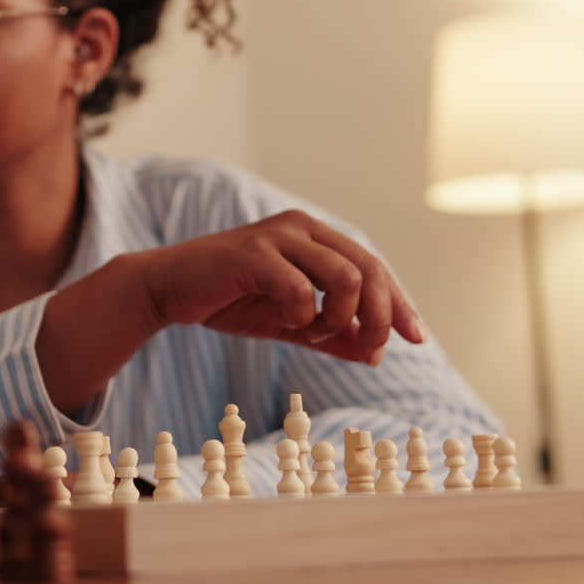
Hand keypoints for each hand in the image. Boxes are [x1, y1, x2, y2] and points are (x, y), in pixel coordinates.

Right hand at [135, 209, 423, 364]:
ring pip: (344, 278)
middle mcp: (302, 228)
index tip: (414, 338)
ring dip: (339, 318)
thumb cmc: (228, 299)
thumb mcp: (289, 322)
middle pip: (368, 269)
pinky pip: (300, 291)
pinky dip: (302, 317)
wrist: (169, 289)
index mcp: (315, 237)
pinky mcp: (253, 253)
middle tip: (370, 349)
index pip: (373, 266)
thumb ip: (330, 335)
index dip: (397, 302)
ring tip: (315, 334)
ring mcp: (278, 237)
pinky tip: (287, 323)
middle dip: (379, 316)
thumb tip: (374, 355)